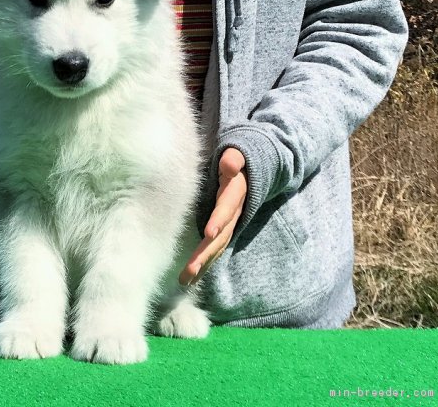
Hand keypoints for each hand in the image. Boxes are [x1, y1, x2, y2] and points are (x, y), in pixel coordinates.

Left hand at [179, 148, 246, 285]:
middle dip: (205, 253)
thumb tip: (229, 163)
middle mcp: (234, 213)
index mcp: (234, 194)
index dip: (219, 220)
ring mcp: (230, 224)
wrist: (252, 171)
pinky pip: (214, 249)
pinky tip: (190, 278)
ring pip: (216, 247)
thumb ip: (233, 159)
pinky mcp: (224, 231)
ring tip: (185, 280)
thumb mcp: (237, 156)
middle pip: (220, 236)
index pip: (226, 208)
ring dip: (202, 264)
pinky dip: (203, 264)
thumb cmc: (235, 160)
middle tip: (189, 270)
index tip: (209, 233)